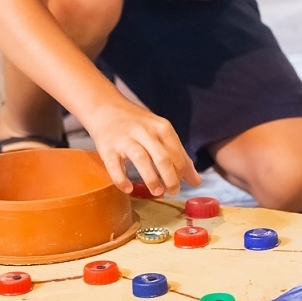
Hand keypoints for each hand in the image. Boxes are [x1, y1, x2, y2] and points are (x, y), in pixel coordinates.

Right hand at [83, 100, 200, 196]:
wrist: (105, 108)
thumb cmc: (137, 124)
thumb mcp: (160, 132)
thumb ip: (178, 155)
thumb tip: (196, 181)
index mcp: (161, 127)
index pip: (177, 152)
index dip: (183, 171)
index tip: (182, 184)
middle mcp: (144, 132)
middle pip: (162, 156)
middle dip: (171, 177)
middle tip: (173, 191)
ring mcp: (125, 140)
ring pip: (141, 159)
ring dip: (151, 178)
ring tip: (157, 192)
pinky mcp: (107, 148)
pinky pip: (114, 166)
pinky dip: (121, 179)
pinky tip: (128, 189)